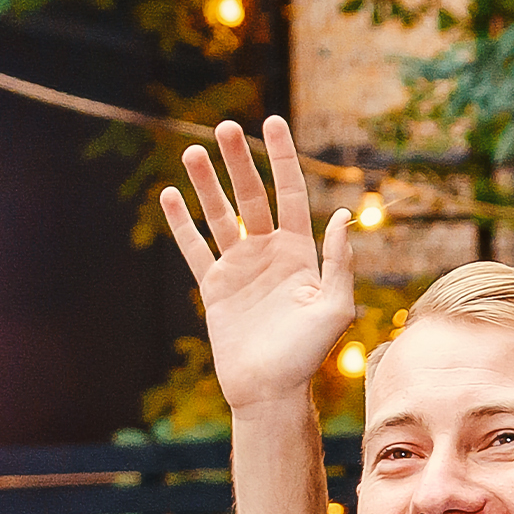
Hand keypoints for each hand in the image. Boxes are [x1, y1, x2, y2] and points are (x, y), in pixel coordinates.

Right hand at [160, 118, 356, 410]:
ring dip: (206, 183)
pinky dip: (182, 223)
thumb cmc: (307, 355)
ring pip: (220, 215)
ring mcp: (240, 268)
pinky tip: (171, 195)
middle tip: (223, 128)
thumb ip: (338, 262)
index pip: (290, 192)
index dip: (282, 157)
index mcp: (300, 252)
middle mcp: (269, 253)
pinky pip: (195, 248)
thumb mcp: (336, 308)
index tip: (271, 122)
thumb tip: (343, 216)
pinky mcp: (215, 287)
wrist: (269, 391)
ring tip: (193, 151)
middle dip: (238, 161)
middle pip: (251, 195)